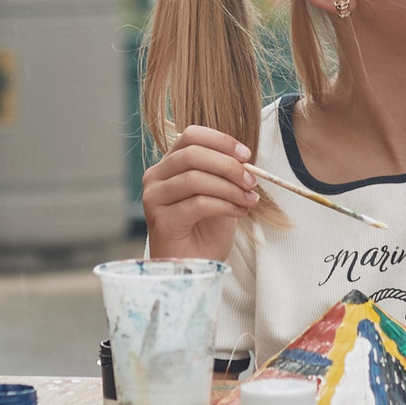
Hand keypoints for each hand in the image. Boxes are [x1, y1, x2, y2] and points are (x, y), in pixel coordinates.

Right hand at [140, 125, 259, 261]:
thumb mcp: (220, 194)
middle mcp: (155, 177)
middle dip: (228, 165)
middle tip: (252, 181)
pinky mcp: (161, 220)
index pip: (191, 136)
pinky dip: (224, 205)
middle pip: (192, 154)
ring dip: (230, 188)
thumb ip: (225, 174)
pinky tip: (239, 212)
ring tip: (249, 200)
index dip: (220, 141)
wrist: (194, 268)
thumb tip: (245, 160)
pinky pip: (197, 204)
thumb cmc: (205, 232)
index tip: (246, 155)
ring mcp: (154, 198)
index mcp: (169, 165)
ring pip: (195, 178)